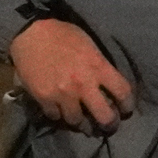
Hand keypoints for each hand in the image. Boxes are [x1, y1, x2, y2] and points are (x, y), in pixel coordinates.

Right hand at [9, 17, 134, 133]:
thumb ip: (99, 65)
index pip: (123, 92)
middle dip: (109, 123)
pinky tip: (59, 110)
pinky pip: (55, 117)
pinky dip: (58, 115)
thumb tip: (107, 84)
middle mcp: (83, 84)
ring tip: (82, 121)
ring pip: (78, 122)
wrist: (30, 33)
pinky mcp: (44, 98)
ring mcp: (63, 94)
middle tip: (108, 124)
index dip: (128, 104)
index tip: (125, 109)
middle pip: (105, 117)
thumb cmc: (62, 34)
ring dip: (81, 122)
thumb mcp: (88, 45)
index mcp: (98, 66)